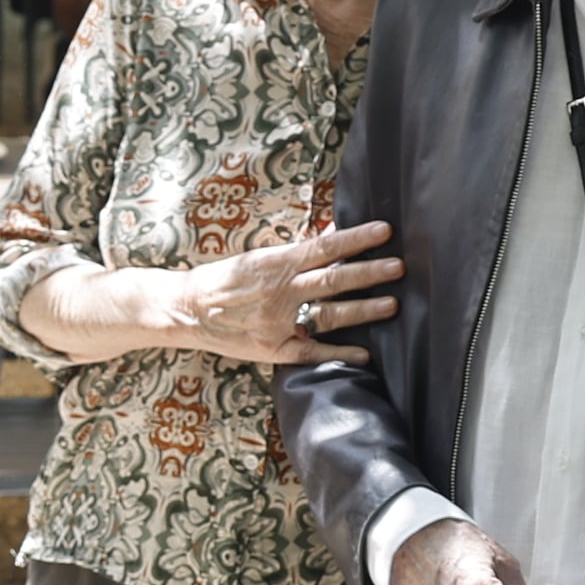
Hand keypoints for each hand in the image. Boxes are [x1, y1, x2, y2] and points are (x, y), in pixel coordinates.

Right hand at [201, 219, 397, 365]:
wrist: (185, 310)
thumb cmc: (222, 279)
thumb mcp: (256, 257)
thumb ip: (293, 251)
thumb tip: (328, 236)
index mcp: (275, 263)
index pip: (325, 247)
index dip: (356, 238)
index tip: (384, 231)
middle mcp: (280, 292)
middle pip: (333, 280)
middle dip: (369, 273)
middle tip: (398, 267)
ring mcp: (278, 322)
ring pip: (329, 314)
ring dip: (363, 309)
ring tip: (392, 304)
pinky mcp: (273, 348)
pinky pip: (312, 352)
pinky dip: (339, 352)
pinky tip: (364, 353)